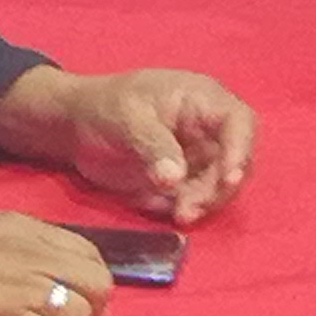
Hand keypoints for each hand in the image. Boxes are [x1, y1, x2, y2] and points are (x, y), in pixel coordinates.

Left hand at [0, 61, 255, 222]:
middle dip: (220, 187)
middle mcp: (209, 130)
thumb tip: (175, 178)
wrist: (76, 126)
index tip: (229, 178)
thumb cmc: (103, 107)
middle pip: (235, 161)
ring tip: (180, 215)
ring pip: (219, 186)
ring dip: (206, 203)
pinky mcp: (183, 181)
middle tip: (191, 207)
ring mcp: (198, 157)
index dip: (240, 150)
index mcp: (202, 100)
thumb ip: (153, 145)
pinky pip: (196, 199)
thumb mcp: (126, 117)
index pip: (239, 123)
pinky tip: (171, 214)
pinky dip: (188, 209)